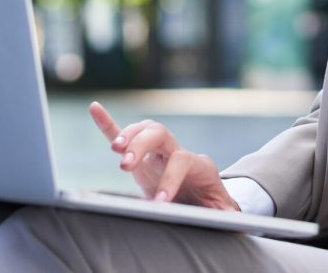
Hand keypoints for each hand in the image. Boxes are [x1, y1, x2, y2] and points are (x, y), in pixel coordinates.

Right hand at [88, 101, 239, 209]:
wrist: (202, 198)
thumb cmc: (210, 206)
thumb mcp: (221, 211)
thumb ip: (226, 214)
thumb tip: (233, 219)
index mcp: (198, 164)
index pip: (182, 160)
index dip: (170, 178)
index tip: (157, 202)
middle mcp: (177, 150)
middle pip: (160, 134)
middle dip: (142, 146)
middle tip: (126, 165)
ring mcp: (159, 149)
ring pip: (144, 129)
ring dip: (128, 135)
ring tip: (115, 149)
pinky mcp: (142, 154)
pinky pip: (125, 132)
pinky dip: (108, 123)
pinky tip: (95, 109)